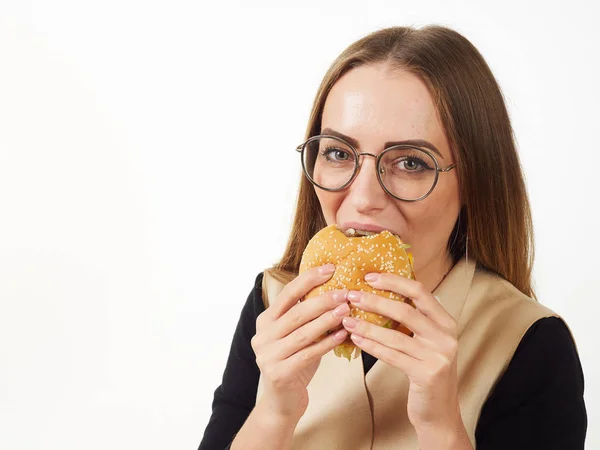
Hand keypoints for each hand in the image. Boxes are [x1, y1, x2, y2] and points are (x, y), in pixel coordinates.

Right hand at [251, 264, 350, 421]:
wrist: (282, 402)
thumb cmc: (294, 362)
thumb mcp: (297, 335)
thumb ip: (307, 317)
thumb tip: (337, 291)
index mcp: (266, 320)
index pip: (288, 294)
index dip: (309, 279)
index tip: (330, 268)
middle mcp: (263, 335)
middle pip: (297, 312)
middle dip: (323, 300)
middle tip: (345, 293)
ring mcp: (268, 355)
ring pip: (303, 333)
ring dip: (327, 320)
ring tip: (346, 311)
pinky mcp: (278, 373)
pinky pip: (307, 354)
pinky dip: (326, 343)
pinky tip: (342, 335)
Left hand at [342, 272, 461, 430]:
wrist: (439, 411)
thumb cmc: (425, 369)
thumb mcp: (426, 340)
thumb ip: (412, 319)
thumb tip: (378, 292)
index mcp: (446, 322)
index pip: (420, 291)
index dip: (394, 281)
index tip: (369, 276)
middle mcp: (446, 336)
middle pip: (406, 310)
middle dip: (374, 301)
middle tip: (351, 295)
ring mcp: (438, 356)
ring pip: (395, 335)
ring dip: (367, 326)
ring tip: (346, 319)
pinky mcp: (427, 375)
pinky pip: (392, 355)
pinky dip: (371, 346)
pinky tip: (355, 340)